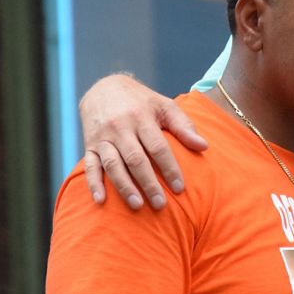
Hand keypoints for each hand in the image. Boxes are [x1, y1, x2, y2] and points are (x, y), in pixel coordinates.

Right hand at [79, 74, 207, 209]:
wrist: (104, 87)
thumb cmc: (142, 101)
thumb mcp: (164, 106)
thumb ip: (184, 126)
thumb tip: (204, 146)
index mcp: (141, 117)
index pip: (158, 147)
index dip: (169, 168)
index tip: (179, 188)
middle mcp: (120, 127)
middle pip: (135, 159)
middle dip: (148, 183)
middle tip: (160, 204)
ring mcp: (103, 137)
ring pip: (113, 165)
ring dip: (124, 186)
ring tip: (137, 205)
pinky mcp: (89, 145)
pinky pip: (89, 165)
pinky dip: (94, 183)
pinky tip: (102, 200)